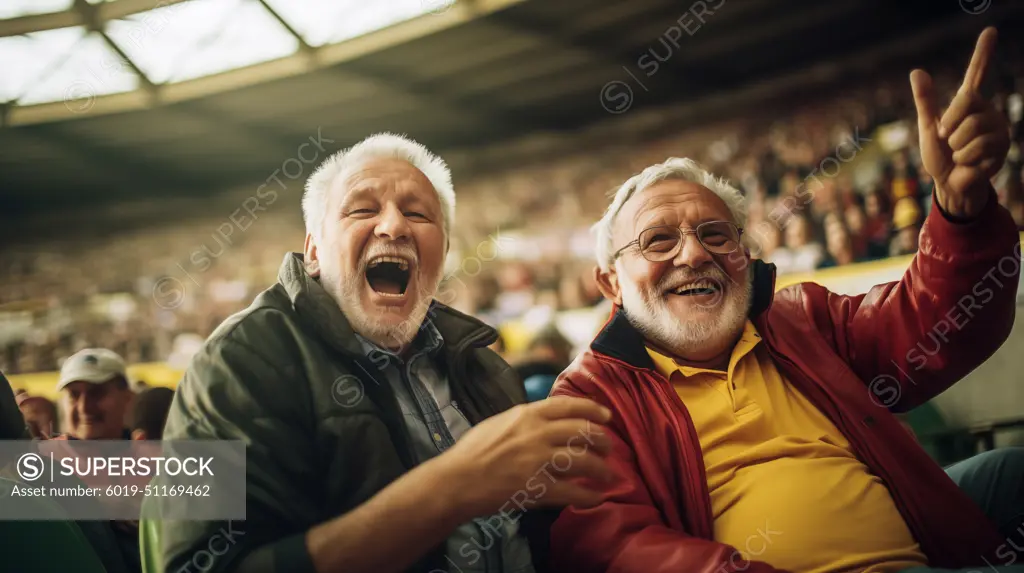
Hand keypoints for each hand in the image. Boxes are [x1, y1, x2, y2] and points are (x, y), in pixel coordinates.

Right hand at [437, 396, 613, 520]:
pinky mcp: (538, 487)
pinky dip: (589, 496)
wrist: (457, 480)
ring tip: (608, 475)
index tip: (606, 415)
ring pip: (584, 461)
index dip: (592, 410)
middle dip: (602, 440)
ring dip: (602, 469)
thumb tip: (544, 419)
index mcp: (527, 415)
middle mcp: (537, 434)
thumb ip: (524, 419)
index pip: (568, 406)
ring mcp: (539, 460)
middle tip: (608, 447)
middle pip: (583, 431)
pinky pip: (573, 492)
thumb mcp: (499, 422)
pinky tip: (596, 498)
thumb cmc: (472, 451)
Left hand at [911, 27, 1009, 218]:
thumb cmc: (939, 155)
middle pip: (965, 103)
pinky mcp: (1003, 147)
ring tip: (960, 154)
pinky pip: (977, 148)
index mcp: (968, 104)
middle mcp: (987, 111)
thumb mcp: (928, 127)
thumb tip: (917, 71)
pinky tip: (971, 164)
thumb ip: (926, 100)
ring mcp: (997, 128)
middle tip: (949, 141)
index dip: (983, 52)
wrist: (950, 183)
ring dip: (957, 147)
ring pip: (971, 129)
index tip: (990, 30)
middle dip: (948, 127)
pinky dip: (966, 160)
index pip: (977, 73)